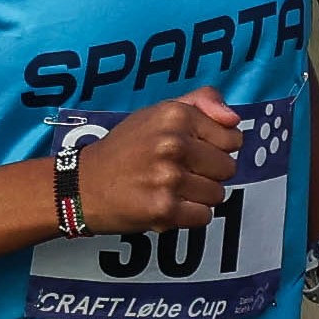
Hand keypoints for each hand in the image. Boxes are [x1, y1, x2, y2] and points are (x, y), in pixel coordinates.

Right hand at [73, 89, 241, 235]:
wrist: (83, 185)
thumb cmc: (124, 149)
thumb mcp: (157, 112)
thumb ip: (201, 102)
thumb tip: (234, 120)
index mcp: (176, 115)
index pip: (232, 139)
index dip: (217, 148)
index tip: (196, 151)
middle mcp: (174, 144)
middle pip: (227, 169)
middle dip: (208, 173)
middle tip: (179, 171)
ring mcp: (169, 178)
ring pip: (217, 194)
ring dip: (198, 196)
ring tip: (170, 188)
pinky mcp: (164, 209)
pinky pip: (203, 217)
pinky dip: (189, 215)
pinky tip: (168, 204)